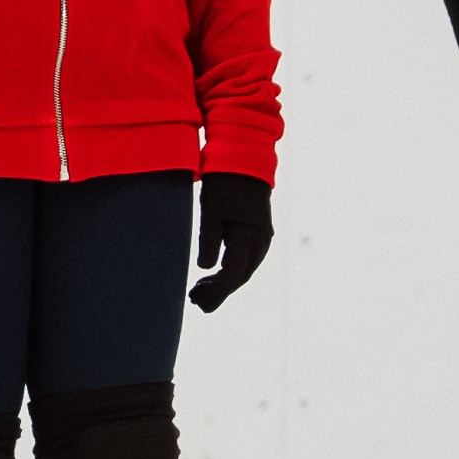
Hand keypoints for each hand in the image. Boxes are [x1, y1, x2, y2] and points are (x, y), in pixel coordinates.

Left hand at [189, 172, 273, 311]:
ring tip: (201, 289)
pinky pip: (247, 260)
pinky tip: (216, 273)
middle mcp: (261, 239)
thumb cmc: (224, 181)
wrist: (245, 159)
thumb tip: (205, 267)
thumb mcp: (211, 207)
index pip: (233, 274)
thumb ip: (209, 238)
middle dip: (218, 292)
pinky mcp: (260, 232)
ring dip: (225, 283)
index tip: (196, 300)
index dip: (215, 292)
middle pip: (241, 276)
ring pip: (245, 270)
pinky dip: (232, 271)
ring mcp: (263, 236)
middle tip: (194, 298)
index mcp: (249, 234)